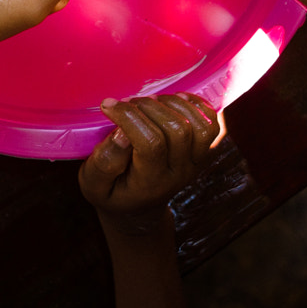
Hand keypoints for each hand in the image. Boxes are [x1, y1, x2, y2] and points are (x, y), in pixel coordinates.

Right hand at [79, 94, 219, 236]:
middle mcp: (178, 173)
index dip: (129, 117)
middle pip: (178, 131)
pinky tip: (173, 100)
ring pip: (199, 126)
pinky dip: (196, 105)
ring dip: (174, 104)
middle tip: (127, 102)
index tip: (108, 106)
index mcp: (150, 183)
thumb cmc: (112, 190)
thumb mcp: (94, 183)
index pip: (151, 144)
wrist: (139, 207)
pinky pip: (211, 123)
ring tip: (150, 100)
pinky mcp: (202, 151)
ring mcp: (194, 162)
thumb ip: (103, 161)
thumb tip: (122, 133)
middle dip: (150, 107)